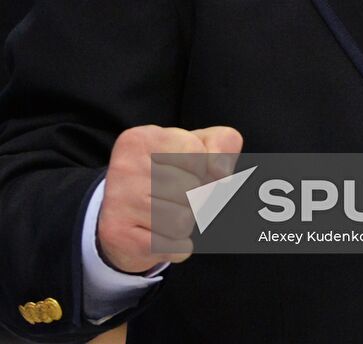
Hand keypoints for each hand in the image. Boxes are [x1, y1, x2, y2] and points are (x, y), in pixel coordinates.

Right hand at [97, 124, 242, 273]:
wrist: (128, 217)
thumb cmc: (172, 173)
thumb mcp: (201, 147)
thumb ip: (222, 144)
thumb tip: (222, 173)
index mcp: (143, 137)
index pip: (196, 154)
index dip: (202, 169)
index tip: (185, 171)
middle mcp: (125, 165)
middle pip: (191, 188)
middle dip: (193, 197)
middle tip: (174, 197)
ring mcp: (119, 201)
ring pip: (183, 219)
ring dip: (185, 222)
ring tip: (166, 215)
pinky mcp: (118, 235)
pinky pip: (170, 246)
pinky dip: (176, 246)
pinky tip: (160, 236)